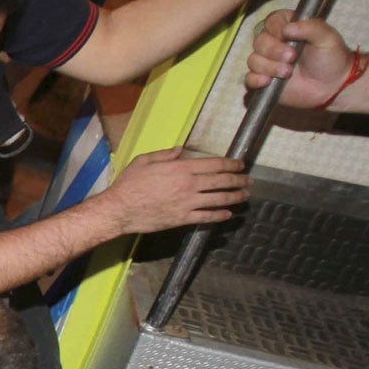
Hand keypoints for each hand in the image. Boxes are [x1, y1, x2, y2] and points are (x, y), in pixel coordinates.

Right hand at [103, 149, 248, 232]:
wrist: (120, 209)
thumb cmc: (129, 183)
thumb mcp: (144, 161)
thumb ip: (165, 154)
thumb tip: (181, 150)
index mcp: (181, 168)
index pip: (214, 164)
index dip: (231, 164)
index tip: (241, 164)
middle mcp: (188, 185)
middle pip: (221, 181)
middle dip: (238, 180)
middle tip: (248, 180)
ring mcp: (187, 203)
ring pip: (218, 199)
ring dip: (235, 197)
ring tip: (245, 196)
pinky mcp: (183, 219)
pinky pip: (206, 217)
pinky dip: (220, 215)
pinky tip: (228, 214)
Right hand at [244, 11, 354, 106]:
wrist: (333, 86)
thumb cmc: (331, 57)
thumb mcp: (327, 37)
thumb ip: (310, 27)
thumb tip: (287, 29)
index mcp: (288, 27)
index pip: (271, 21)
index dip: (276, 29)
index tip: (287, 36)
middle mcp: (274, 42)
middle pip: (259, 41)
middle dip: (274, 50)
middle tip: (292, 58)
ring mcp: (268, 62)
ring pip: (253, 60)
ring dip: (269, 66)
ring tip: (287, 73)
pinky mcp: (264, 80)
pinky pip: (249, 79)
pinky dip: (255, 79)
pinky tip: (268, 81)